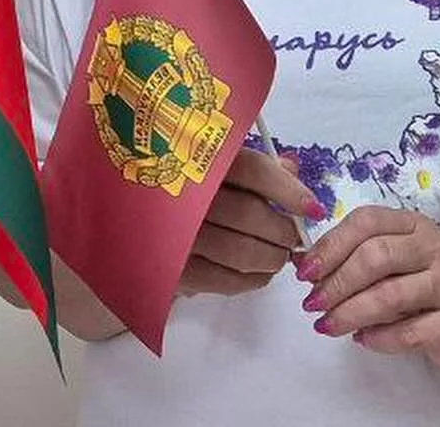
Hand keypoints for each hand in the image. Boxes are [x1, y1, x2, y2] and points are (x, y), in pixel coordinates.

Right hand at [179, 149, 323, 297]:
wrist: (126, 220)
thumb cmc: (177, 182)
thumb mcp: (210, 161)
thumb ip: (253, 164)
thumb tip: (291, 171)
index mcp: (196, 158)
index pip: (253, 171)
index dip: (288, 190)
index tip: (313, 209)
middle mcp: (186, 195)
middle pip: (251, 214)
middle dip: (283, 230)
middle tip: (292, 236)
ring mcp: (180, 235)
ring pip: (243, 252)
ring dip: (272, 257)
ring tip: (278, 255)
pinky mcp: (176, 270)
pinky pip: (227, 281)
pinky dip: (254, 279)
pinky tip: (260, 272)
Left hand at [295, 204, 439, 377]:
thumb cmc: (427, 288)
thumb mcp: (395, 264)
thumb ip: (357, 258)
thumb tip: (305, 264)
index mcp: (413, 224)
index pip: (366, 222)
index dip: (330, 245)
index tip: (304, 271)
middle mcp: (436, 247)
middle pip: (375, 257)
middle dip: (336, 282)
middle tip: (312, 303)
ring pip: (389, 296)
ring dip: (350, 313)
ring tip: (327, 325)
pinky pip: (409, 333)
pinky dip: (378, 338)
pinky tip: (362, 339)